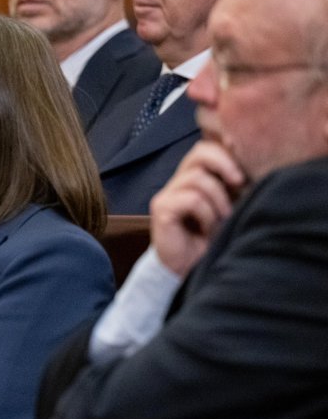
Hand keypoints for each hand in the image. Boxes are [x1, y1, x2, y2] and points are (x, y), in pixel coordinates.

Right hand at [149, 140, 246, 275]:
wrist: (188, 271)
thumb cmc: (211, 241)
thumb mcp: (229, 208)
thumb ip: (234, 188)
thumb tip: (255, 169)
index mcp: (196, 177)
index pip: (207, 147)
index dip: (227, 152)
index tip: (245, 171)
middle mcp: (179, 181)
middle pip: (200, 152)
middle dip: (224, 164)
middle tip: (239, 183)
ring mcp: (167, 194)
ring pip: (198, 178)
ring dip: (218, 200)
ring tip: (222, 219)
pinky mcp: (161, 209)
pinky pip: (191, 199)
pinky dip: (206, 214)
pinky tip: (207, 229)